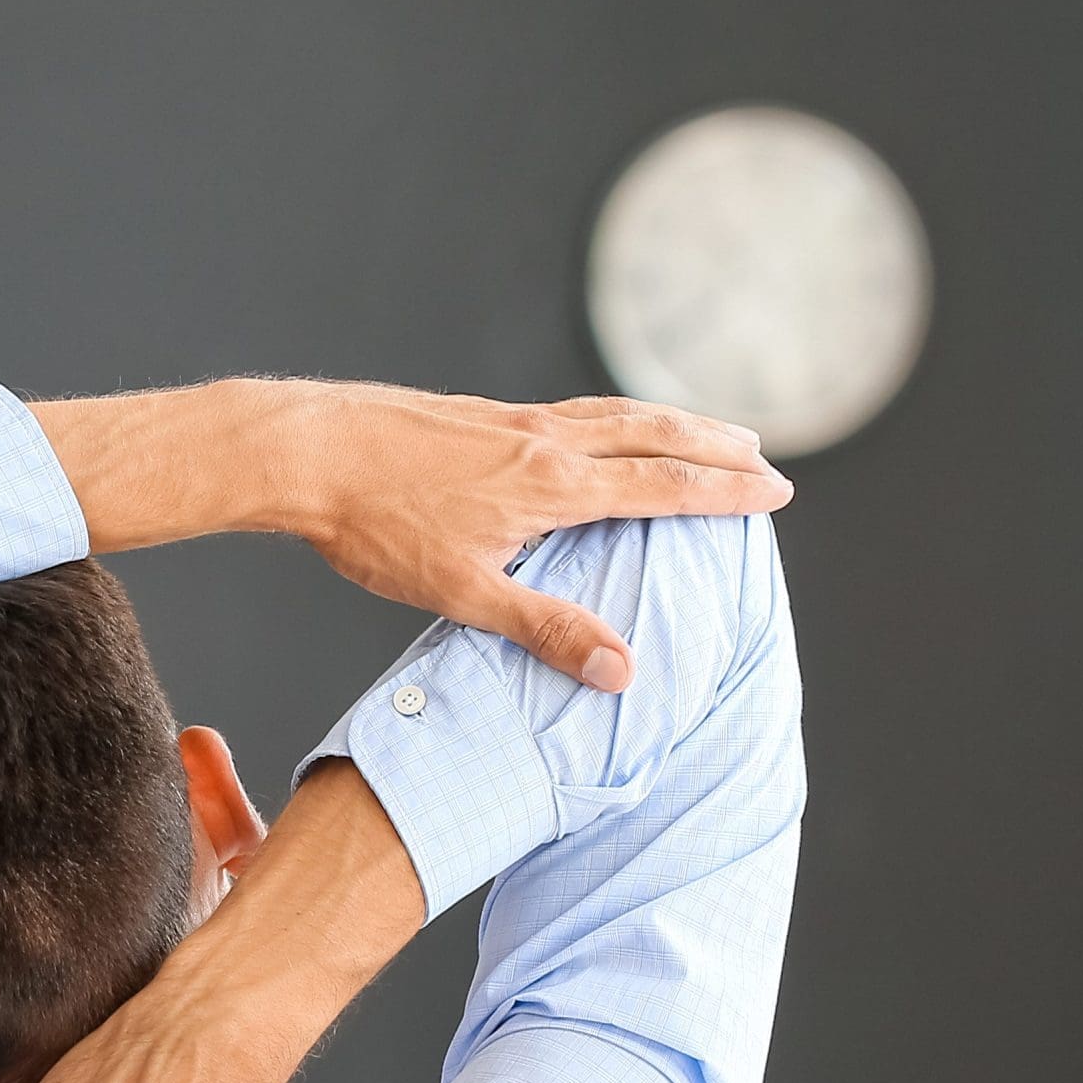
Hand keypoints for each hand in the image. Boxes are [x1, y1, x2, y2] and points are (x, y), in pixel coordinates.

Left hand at [34, 380, 789, 689]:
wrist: (307, 451)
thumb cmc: (377, 525)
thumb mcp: (464, 592)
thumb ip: (546, 629)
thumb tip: (623, 671)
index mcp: (552, 484)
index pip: (661, 484)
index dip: (722, 490)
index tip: (775, 491)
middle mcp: (543, 440)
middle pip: (651, 433)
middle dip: (712, 445)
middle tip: (763, 453)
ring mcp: (510, 421)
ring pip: (610, 414)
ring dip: (667, 422)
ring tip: (702, 429)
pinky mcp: (477, 416)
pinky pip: (568, 412)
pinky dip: (609, 417)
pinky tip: (596, 430)